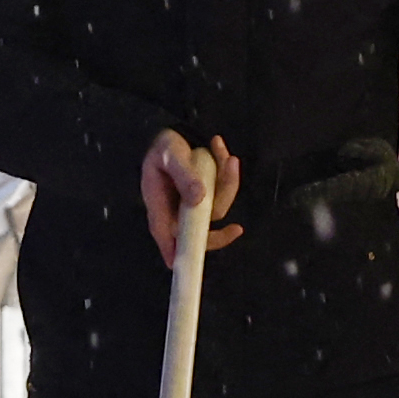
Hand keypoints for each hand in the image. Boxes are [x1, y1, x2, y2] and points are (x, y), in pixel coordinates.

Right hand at [140, 130, 245, 262]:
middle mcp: (178, 212)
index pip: (169, 240)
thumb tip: (198, 198)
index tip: (196, 265)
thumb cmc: (164, 147)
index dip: (182, 255)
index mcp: (160, 209)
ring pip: (218, 209)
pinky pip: (224, 190)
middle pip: (201, 234)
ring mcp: (195, 205)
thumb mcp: (170, 155)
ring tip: (226, 155)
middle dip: (221, 231)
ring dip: (227, 182)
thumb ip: (183, 175)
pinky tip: (219, 147)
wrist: (174, 132)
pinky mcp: (209, 195)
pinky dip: (226, 170)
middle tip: (237, 229)